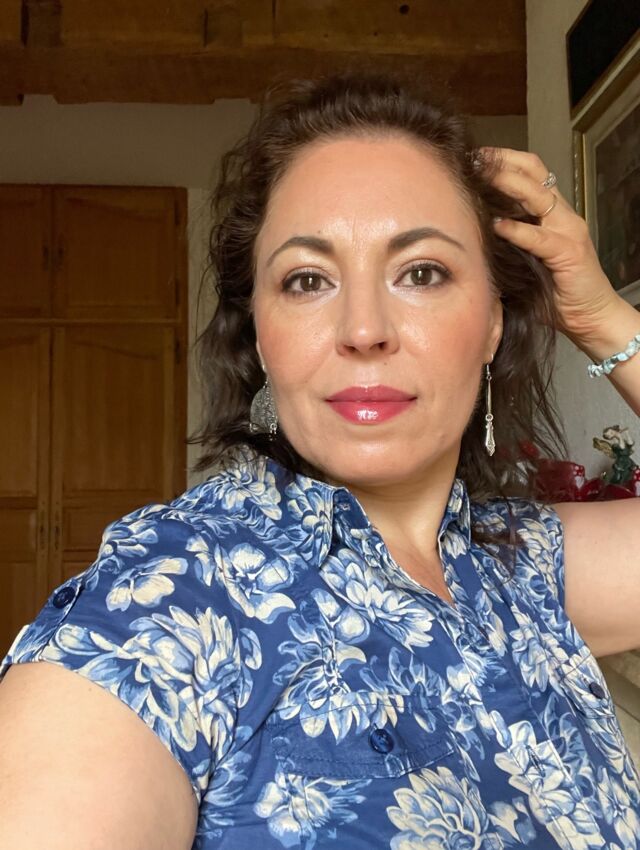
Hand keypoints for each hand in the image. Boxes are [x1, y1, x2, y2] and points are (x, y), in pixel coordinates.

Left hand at [479, 146, 620, 340]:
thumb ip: (504, 246)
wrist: (590, 317)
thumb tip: (468, 240)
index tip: (473, 158)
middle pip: (533, 173)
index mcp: (551, 214)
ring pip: (538, 196)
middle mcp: (562, 216)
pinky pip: (539, 236)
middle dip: (501, 163)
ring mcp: (568, 231)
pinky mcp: (569, 253)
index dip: (503, 160)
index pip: (530, 172)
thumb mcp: (524, 262)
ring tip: (482, 179)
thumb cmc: (553, 293)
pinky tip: (496, 225)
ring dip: (507, 184)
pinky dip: (517, 229)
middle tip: (472, 161)